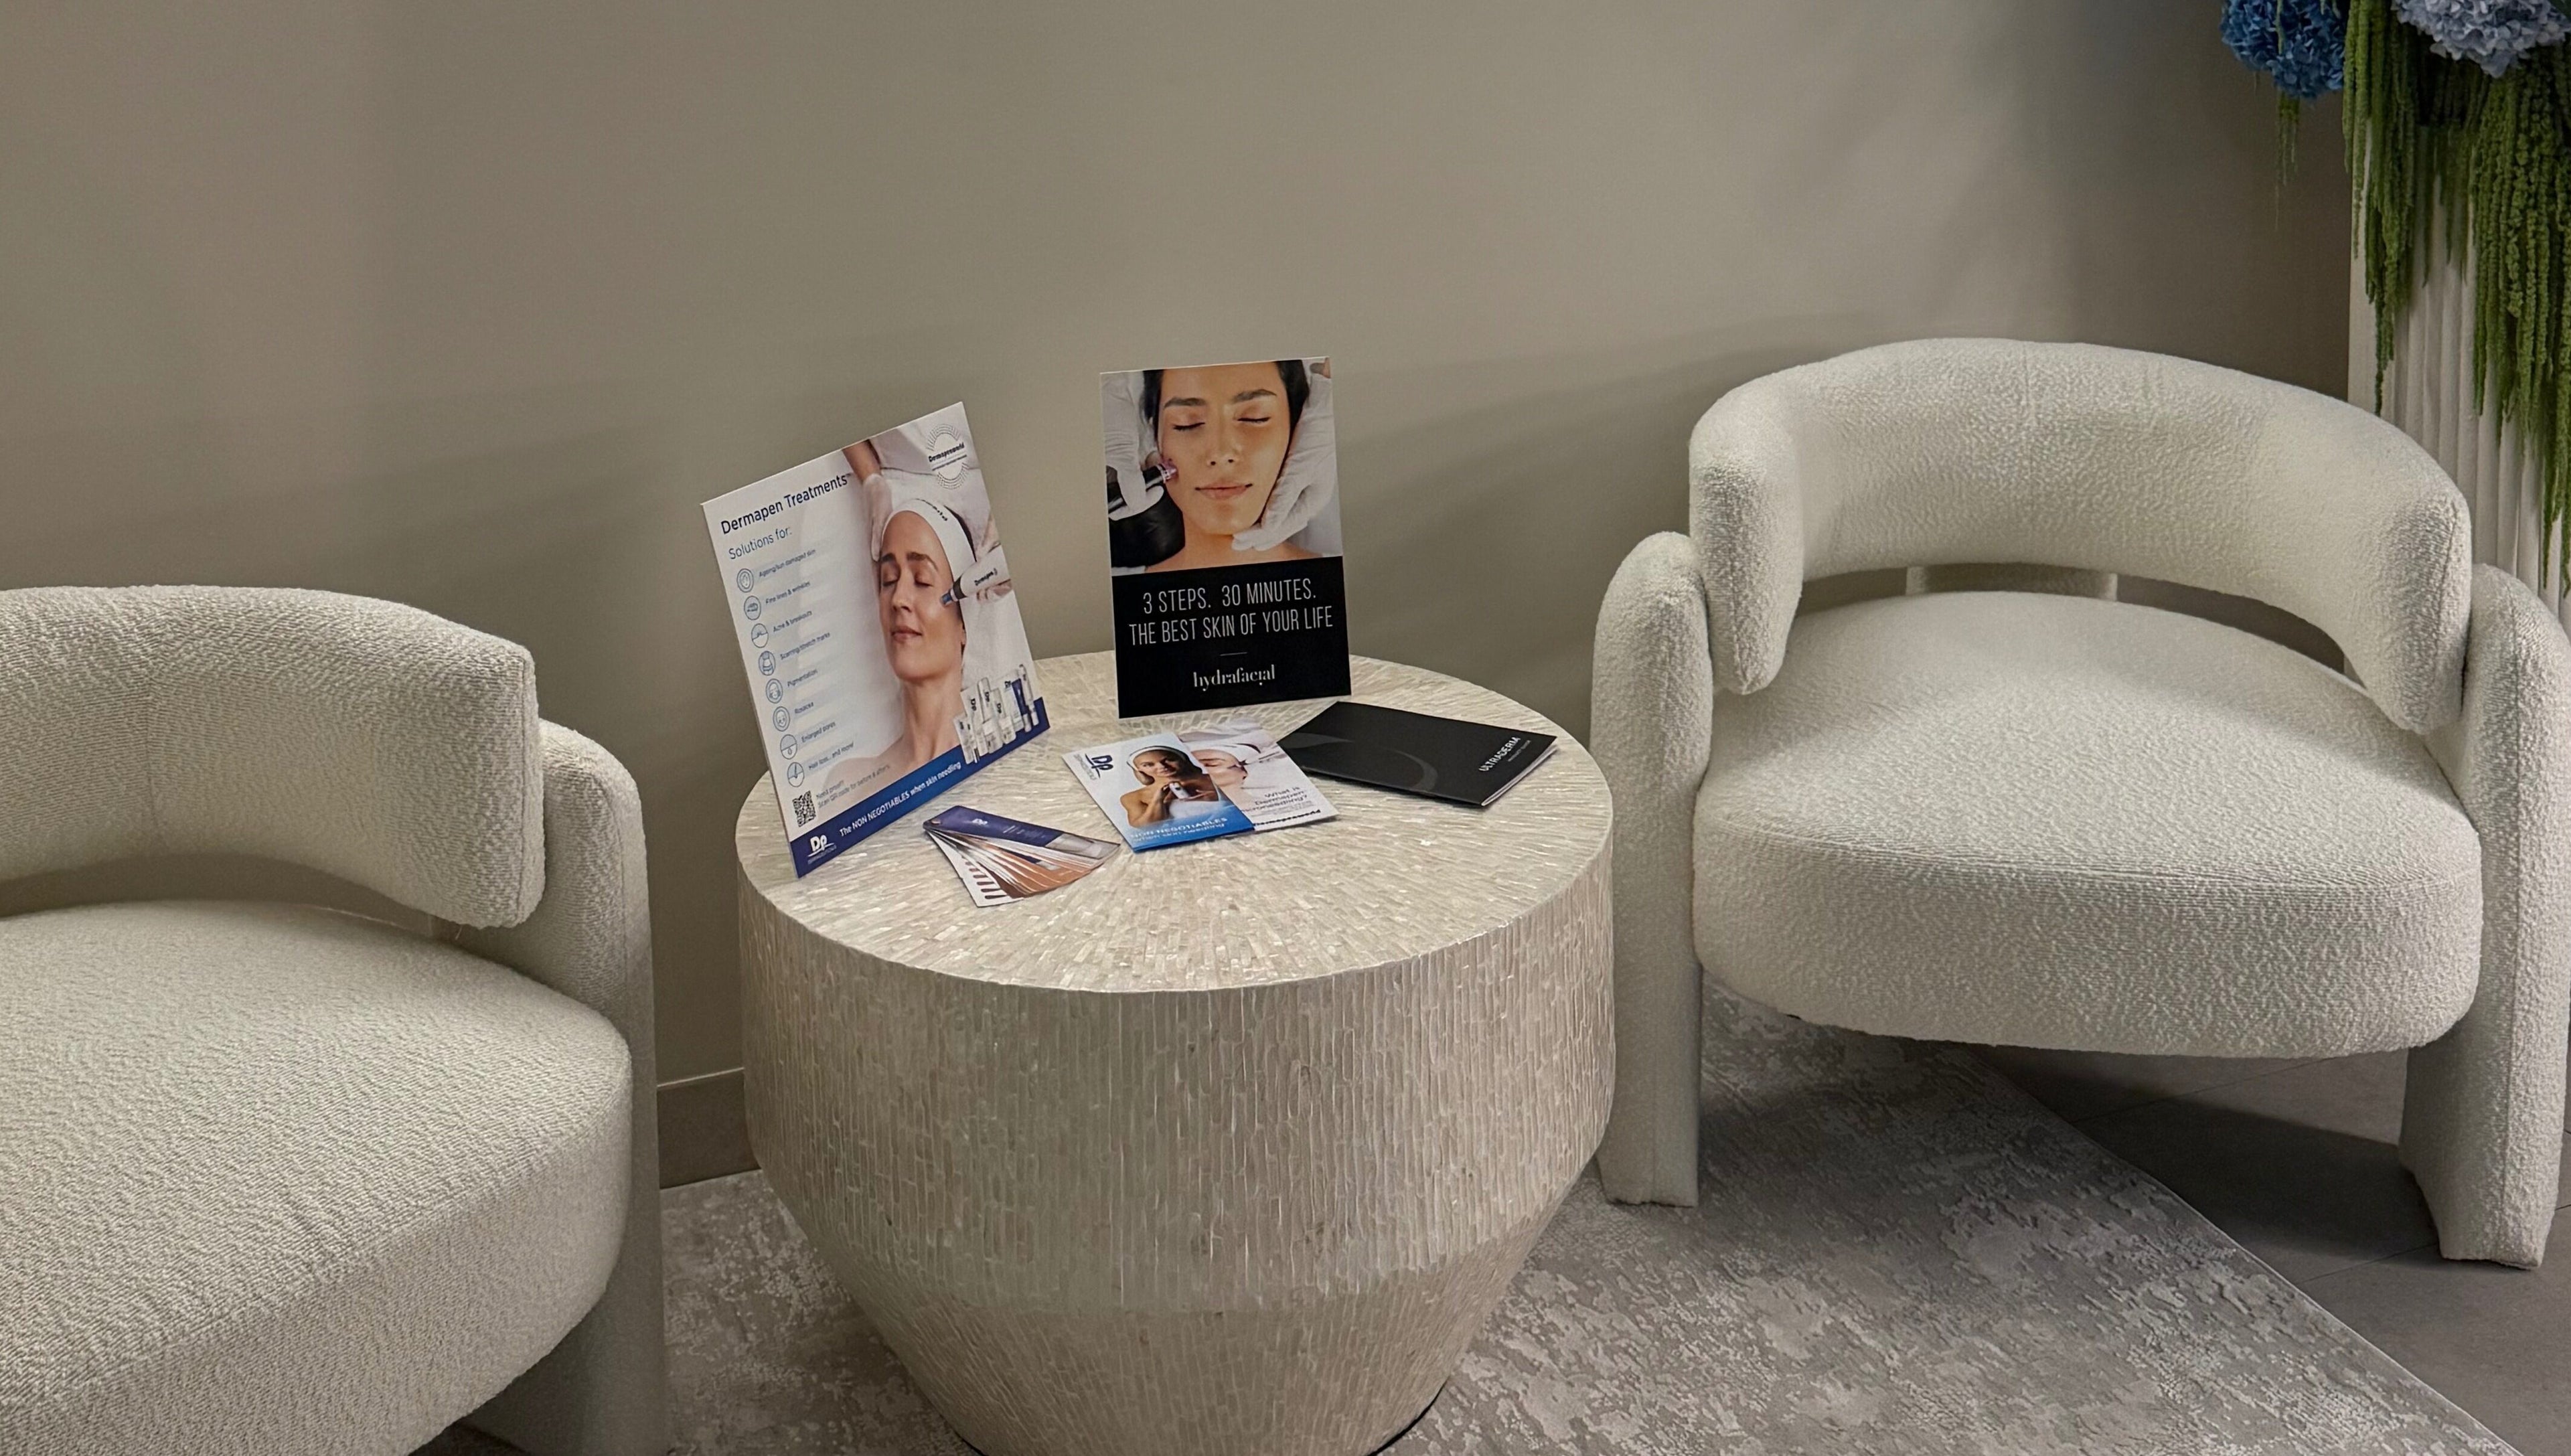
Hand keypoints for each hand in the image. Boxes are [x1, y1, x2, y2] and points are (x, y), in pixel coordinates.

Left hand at [1234, 367, 1333, 550]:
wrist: (1325, 407)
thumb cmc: (1319, 434)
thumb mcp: (1300, 467)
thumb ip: (1284, 497)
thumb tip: (1270, 524)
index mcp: (1313, 498)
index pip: (1283, 525)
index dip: (1261, 535)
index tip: (1241, 540)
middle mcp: (1308, 495)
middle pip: (1281, 523)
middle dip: (1260, 535)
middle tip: (1238, 543)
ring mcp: (1303, 486)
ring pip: (1280, 514)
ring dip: (1262, 524)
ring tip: (1245, 534)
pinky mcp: (1296, 474)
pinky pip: (1280, 500)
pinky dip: (1266, 508)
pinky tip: (1256, 510)